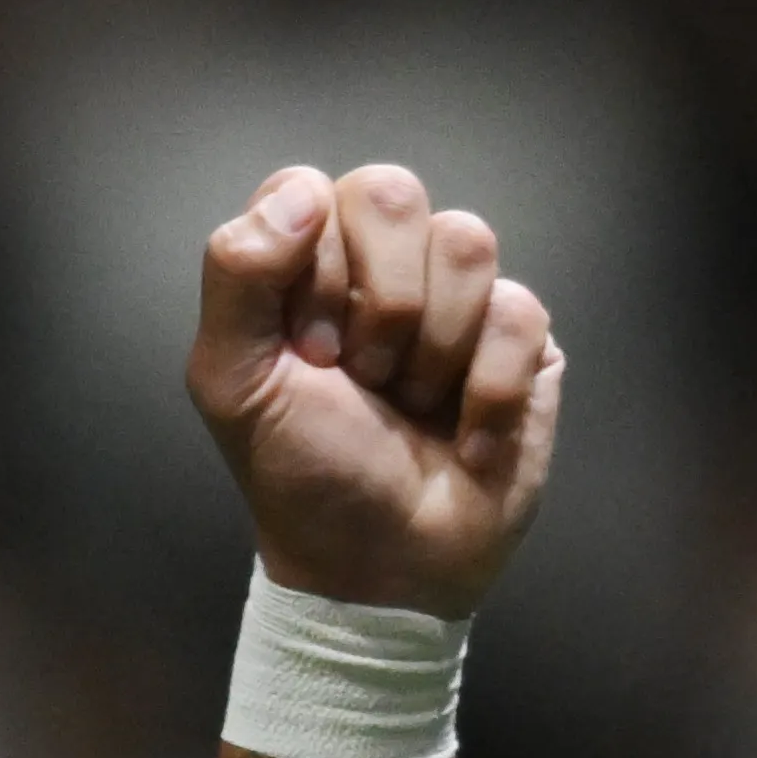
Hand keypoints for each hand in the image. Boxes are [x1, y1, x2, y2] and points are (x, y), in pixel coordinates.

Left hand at [183, 163, 559, 620]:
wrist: (382, 568)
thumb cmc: (303, 474)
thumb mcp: (232, 384)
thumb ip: (237, 276)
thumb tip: (301, 194)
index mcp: (303, 264)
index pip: (309, 190)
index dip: (311, 270)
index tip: (306, 355)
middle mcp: (382, 263)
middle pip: (391, 192)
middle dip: (374, 301)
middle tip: (361, 376)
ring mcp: (458, 296)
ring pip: (466, 240)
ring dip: (429, 348)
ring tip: (410, 406)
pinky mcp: (524, 338)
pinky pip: (519, 309)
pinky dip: (486, 389)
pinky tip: (464, 438)